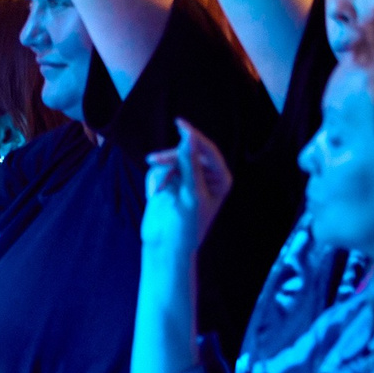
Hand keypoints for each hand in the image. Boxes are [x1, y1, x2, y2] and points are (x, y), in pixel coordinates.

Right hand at [140, 119, 232, 261]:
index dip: (194, 137)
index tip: (180, 125)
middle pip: (187, 153)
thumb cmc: (187, 226)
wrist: (166, 247)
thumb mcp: (191, 195)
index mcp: (220, 179)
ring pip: (170, 161)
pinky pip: (159, 170)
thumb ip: (190, 165)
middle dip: (171, 159)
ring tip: (157, 190)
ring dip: (162, 173)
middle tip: (154, 160)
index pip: (208, 151)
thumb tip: (189, 139)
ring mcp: (186, 179)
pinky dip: (155, 180)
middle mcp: (205, 176)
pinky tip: (155, 195)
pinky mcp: (169, 183)